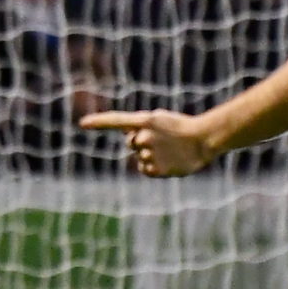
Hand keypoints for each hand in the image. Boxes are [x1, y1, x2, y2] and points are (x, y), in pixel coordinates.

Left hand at [79, 108, 215, 178]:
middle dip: (141, 142)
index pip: (116, 120)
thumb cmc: (182, 127)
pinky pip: (144, 169)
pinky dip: (153, 167)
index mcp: (145, 120)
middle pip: (131, 142)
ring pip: (139, 157)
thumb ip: (141, 126)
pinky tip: (168, 161)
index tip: (82, 124)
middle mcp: (143, 136)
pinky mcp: (154, 168)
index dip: (99, 122)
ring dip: (150, 155)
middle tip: (162, 140)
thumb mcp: (160, 119)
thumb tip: (129, 138)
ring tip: (170, 150)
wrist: (204, 139)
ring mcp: (149, 153)